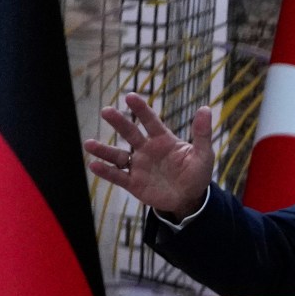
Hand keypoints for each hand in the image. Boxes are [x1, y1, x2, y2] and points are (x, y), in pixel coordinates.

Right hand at [85, 93, 214, 217]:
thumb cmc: (197, 174)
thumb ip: (202, 134)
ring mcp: (139, 166)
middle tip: (106, 111)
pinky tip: (94, 165)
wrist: (190, 199)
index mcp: (164, 140)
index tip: (130, 96)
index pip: (150, 121)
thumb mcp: (203, 155)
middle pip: (130, 133)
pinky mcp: (134, 183)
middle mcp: (147, 150)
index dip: (141, 109)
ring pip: (118, 156)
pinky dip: (106, 171)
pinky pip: (118, 176)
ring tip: (88, 143)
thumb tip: (206, 109)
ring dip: (104, 150)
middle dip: (119, 122)